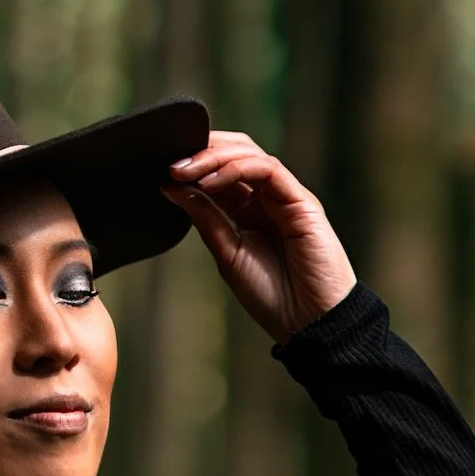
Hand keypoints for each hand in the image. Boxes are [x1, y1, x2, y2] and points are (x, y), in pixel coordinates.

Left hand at [160, 135, 357, 341]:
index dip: (193, 165)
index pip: (220, 173)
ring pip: (250, 155)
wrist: (310, 324)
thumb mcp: (227, 254)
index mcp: (249, 212)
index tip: (164, 171)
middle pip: (235, 154)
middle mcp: (268, 199)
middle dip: (202, 152)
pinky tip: (211, 181)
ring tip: (186, 171)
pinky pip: (267, 169)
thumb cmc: (274, 297)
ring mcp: (286, 197)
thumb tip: (173, 187)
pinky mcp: (302, 200)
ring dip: (214, 158)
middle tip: (173, 164)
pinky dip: (237, 169)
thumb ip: (205, 217)